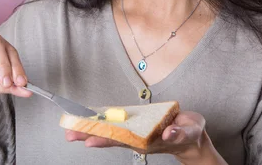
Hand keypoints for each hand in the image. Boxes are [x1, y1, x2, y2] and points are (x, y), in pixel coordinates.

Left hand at [65, 111, 219, 162]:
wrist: (192, 137)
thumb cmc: (190, 134)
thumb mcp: (190, 132)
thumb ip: (179, 133)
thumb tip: (167, 133)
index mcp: (149, 141)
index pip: (123, 141)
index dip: (106, 140)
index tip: (89, 141)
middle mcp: (138, 139)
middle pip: (111, 137)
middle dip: (90, 135)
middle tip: (69, 134)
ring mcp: (136, 133)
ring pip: (110, 132)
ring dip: (91, 130)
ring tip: (71, 130)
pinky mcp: (137, 125)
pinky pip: (116, 124)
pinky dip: (102, 121)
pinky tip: (89, 119)